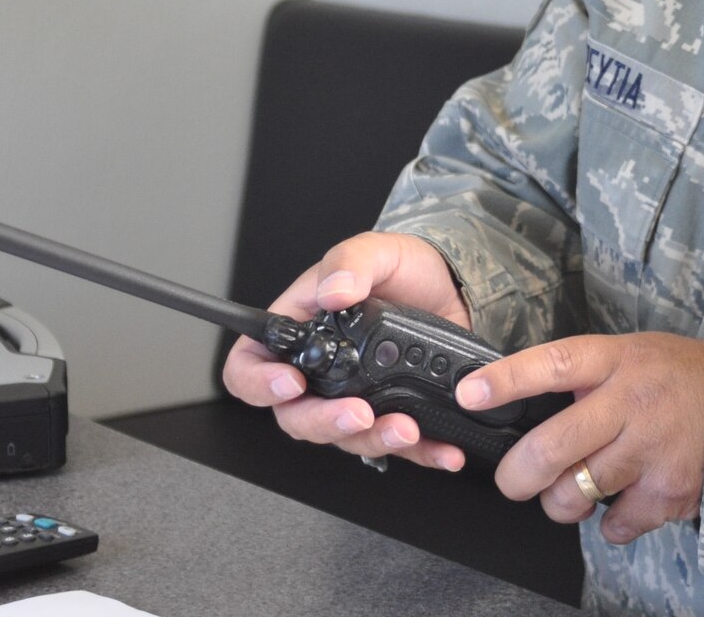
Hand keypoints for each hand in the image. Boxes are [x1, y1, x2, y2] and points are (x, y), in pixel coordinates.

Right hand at [221, 230, 471, 470]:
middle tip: (358, 413)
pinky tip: (442, 449)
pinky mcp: (393, 413)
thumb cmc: (403, 268)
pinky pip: (398, 445)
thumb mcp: (378, 250)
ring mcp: (355, 397)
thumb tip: (332, 291)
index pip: (250, 365)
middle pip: (295, 416)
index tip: (290, 384)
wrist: (453, 287)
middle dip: (323, 423)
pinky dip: (420, 452)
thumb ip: (350, 261)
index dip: (258, 383)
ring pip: (344, 438)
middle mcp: (320, 373)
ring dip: (373, 440)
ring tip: (406, 428)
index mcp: (299, 331)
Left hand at [456, 332, 703, 543]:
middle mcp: (631, 402)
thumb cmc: (680, 377)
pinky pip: (613, 525)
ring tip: (575, 489)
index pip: (554, 364)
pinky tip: (623, 499)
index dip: (507, 381)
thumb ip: (586, 375)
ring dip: (563, 502)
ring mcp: (650, 449)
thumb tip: (523, 405)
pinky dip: (610, 522)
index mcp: (616, 360)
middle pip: (551, 449)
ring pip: (575, 494)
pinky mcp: (668, 491)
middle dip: (517, 476)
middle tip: (513, 481)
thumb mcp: (633, 353)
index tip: (469, 394)